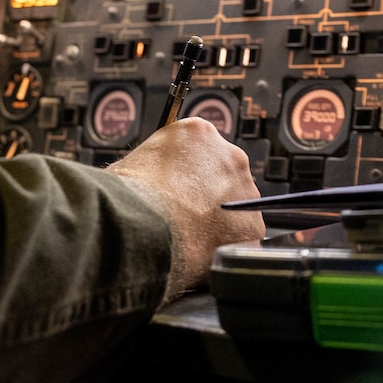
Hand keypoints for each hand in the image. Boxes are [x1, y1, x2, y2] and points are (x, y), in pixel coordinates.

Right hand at [107, 119, 263, 302]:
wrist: (143, 228)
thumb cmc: (131, 197)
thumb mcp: (130, 164)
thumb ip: (151, 164)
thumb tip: (147, 179)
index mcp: (198, 132)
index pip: (198, 148)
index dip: (185, 171)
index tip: (177, 186)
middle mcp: (229, 155)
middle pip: (222, 174)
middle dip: (207, 193)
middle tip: (184, 212)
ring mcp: (245, 191)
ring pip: (235, 205)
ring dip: (218, 218)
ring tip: (190, 235)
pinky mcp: (253, 225)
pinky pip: (241, 235)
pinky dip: (225, 243)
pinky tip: (202, 250)